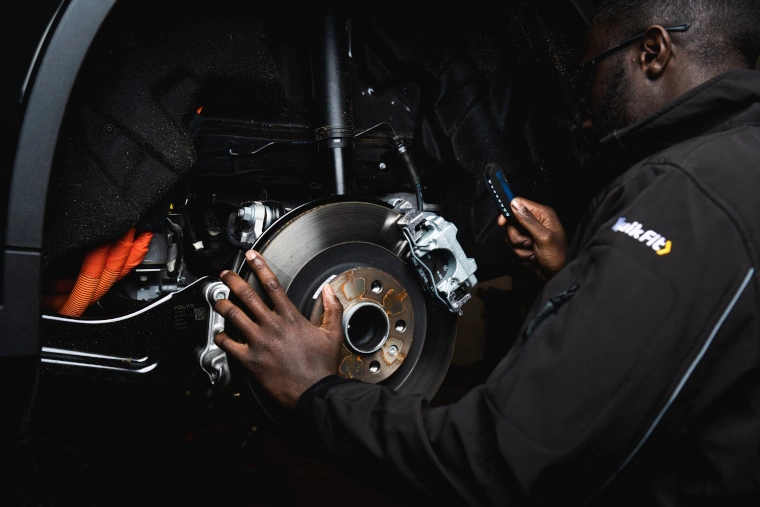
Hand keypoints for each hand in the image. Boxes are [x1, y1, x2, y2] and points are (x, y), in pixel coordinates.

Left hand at [213, 250, 344, 409]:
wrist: (314, 393)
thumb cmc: (322, 367)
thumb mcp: (333, 334)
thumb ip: (332, 309)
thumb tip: (329, 289)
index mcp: (291, 317)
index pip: (272, 284)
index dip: (259, 266)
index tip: (251, 256)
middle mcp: (272, 326)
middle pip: (247, 295)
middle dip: (232, 280)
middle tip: (225, 274)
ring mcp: (259, 342)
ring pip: (233, 315)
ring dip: (222, 304)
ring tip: (217, 299)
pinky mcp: (249, 360)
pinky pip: (228, 344)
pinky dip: (220, 336)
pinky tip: (218, 333)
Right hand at [498, 197, 566, 280]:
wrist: (559, 275)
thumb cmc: (559, 257)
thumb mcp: (543, 237)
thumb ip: (528, 220)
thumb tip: (515, 204)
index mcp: (542, 215)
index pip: (518, 204)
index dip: (508, 212)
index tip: (502, 223)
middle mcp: (536, 223)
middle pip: (512, 224)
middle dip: (517, 238)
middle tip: (529, 244)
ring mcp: (531, 235)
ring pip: (512, 239)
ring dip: (521, 250)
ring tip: (534, 253)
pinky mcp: (527, 246)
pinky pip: (515, 249)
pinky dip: (523, 256)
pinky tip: (534, 259)